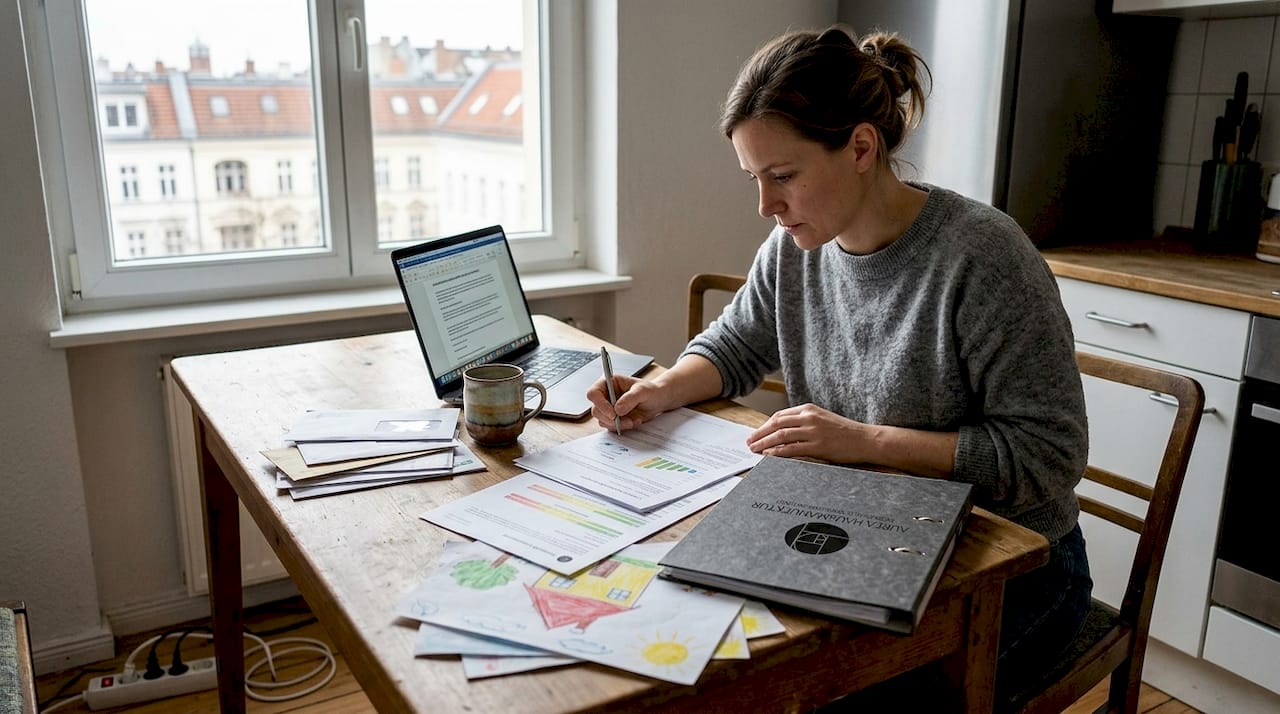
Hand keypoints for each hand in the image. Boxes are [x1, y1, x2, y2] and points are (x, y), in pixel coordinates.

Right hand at [587, 375, 673, 431]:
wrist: (658, 401)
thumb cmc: (651, 391)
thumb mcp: (643, 391)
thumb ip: (630, 398)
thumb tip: (617, 409)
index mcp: (609, 383)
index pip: (593, 393)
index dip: (600, 404)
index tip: (613, 413)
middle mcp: (606, 395)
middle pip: (596, 410)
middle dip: (610, 418)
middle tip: (625, 420)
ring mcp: (608, 408)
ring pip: (602, 420)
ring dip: (617, 424)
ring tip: (633, 421)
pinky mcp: (613, 418)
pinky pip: (610, 426)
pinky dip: (622, 427)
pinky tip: (634, 422)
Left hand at [746, 403, 865, 461]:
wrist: (865, 439)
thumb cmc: (844, 431)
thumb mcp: (822, 419)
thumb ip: (804, 421)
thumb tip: (783, 431)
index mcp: (809, 409)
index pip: (779, 416)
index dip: (764, 425)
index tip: (755, 433)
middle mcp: (809, 418)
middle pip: (776, 424)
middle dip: (759, 434)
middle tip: (749, 442)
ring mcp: (813, 431)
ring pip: (781, 436)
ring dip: (764, 443)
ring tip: (754, 450)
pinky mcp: (818, 446)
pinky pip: (792, 449)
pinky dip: (777, 452)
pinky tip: (768, 455)